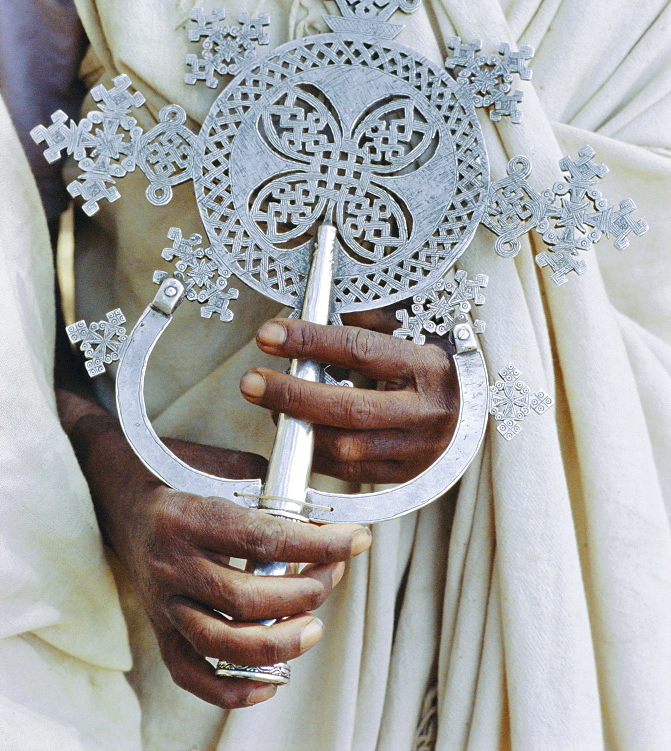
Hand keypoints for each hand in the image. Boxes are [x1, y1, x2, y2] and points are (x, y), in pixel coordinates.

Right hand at [59, 393, 370, 708]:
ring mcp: (162, 601)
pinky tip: (272, 682)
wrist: (117, 490)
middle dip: (305, 592)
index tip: (356, 539)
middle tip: (334, 574)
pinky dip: (232, 689)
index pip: (261, 537)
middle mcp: (171, 563)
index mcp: (188, 516)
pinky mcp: (159, 627)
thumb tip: (324, 521)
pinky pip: (191, 673)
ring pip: (222, 642)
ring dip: (278, 643)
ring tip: (314, 628)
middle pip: (246, 597)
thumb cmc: (179, 471)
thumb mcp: (224, 465)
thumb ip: (271, 491)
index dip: (317, 542)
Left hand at [239, 313, 458, 483]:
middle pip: (349, 408)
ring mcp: (418, 450)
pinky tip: (294, 432)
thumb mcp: (413, 328)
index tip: (268, 334)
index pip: (360, 351)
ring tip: (268, 406)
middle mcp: (427, 412)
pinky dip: (315, 452)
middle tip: (249, 381)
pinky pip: (350, 472)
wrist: (475, 408)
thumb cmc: (435, 359)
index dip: (310, 341)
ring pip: (346, 447)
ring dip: (298, 428)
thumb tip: (313, 314)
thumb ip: (366, 321)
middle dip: (292, 394)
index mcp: (429, 366)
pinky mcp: (405, 476)